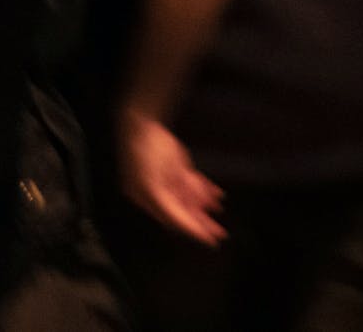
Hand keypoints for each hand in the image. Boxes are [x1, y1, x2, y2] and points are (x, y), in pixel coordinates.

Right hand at [119, 112, 224, 245]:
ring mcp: (168, 180)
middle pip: (183, 211)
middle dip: (201, 222)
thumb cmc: (142, 152)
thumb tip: (182, 226)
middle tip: (220, 234)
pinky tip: (217, 194)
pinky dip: (206, 190)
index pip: (173, 219)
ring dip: (204, 204)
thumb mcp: (151, 185)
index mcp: (148, 199)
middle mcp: (159, 192)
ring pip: (190, 198)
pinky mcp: (176, 169)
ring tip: (218, 207)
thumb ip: (167, 208)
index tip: (209, 239)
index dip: (191, 230)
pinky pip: (193, 184)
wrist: (142, 122)